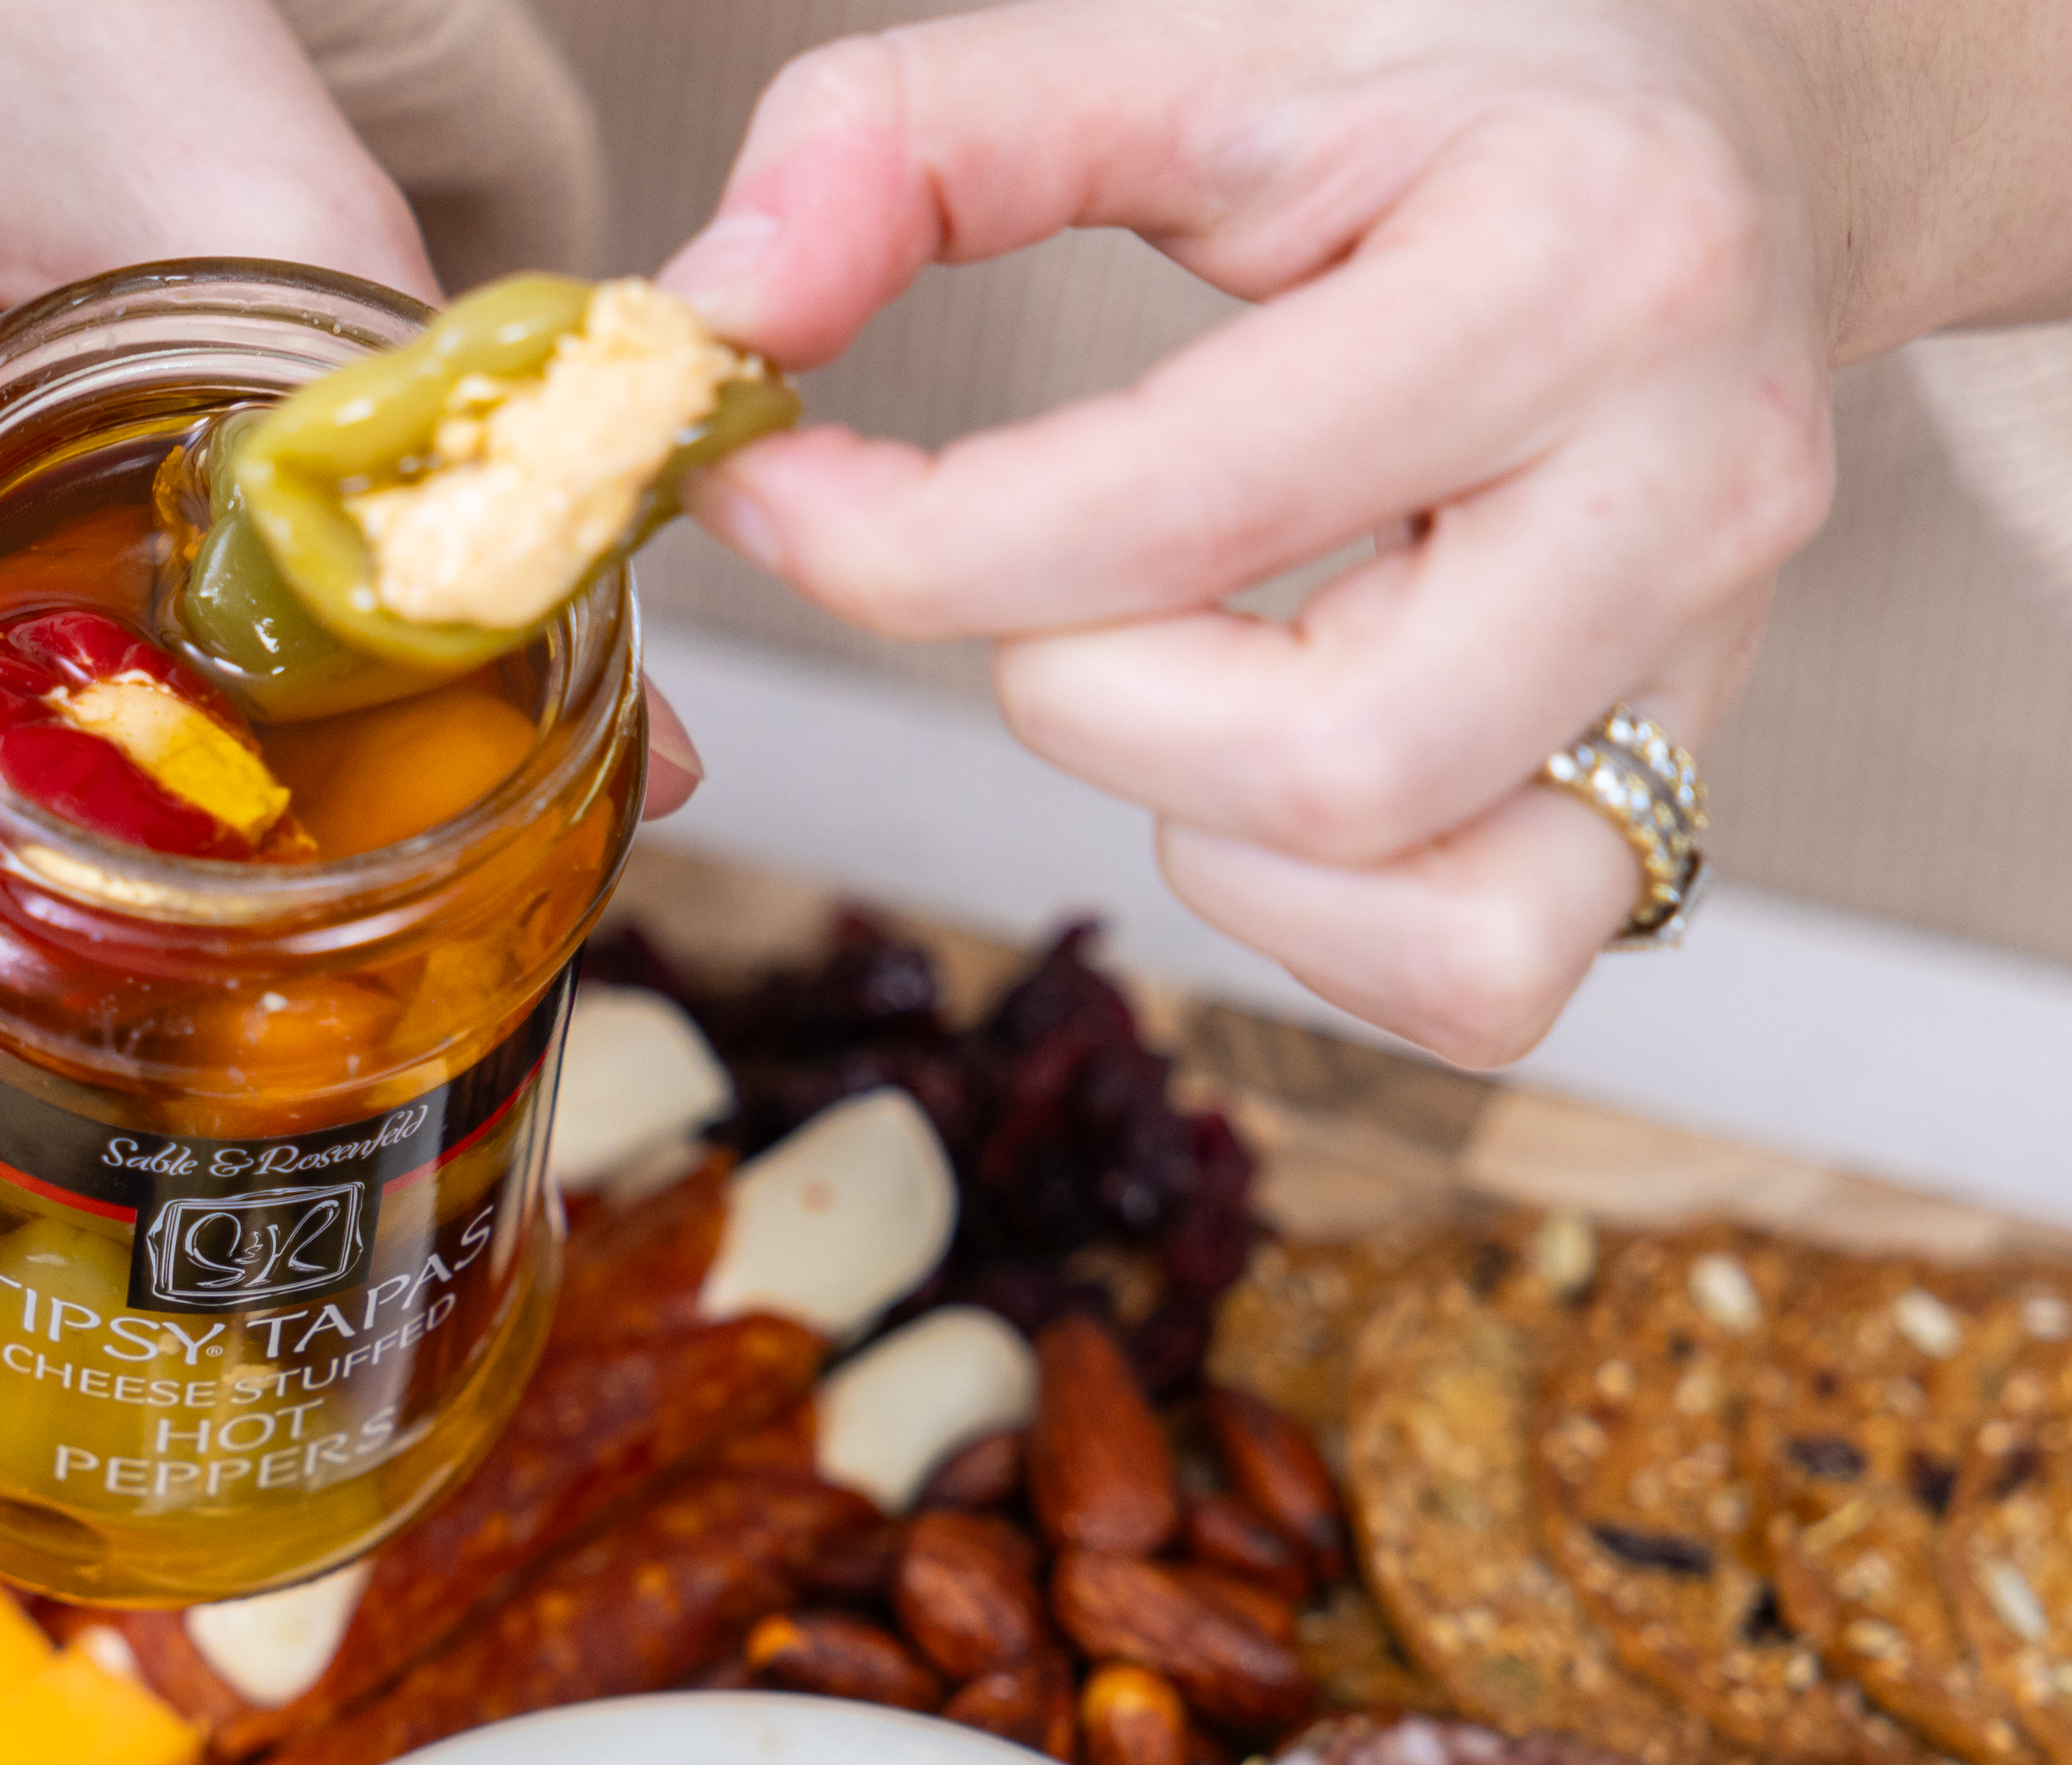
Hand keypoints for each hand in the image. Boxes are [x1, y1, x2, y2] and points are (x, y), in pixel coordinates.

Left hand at [660, 0, 2071, 1067]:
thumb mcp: (1204, 39)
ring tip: (1186, 655)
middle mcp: (1684, 492)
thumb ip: (931, 136)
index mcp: (1577, 265)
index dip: (914, 549)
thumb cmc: (1460, 94)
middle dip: (1083, 696)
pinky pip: (1476, 978)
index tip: (775, 496)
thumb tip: (714, 309)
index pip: (1182, 511)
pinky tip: (1278, 754)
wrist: (1745, 137)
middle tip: (1046, 578)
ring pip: (1415, 912)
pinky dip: (1317, 916)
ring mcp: (1698, 673)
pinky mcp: (1674, 797)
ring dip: (1199, 821)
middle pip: (1313, 767)